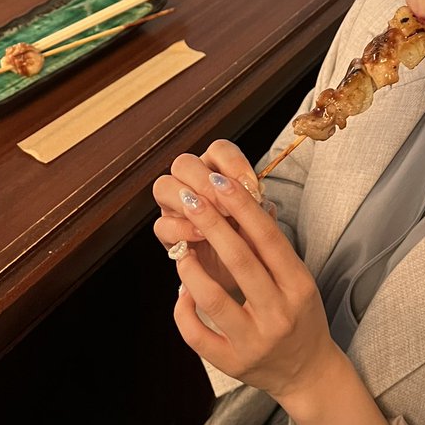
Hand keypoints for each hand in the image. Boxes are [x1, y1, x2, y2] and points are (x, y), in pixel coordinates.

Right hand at [153, 140, 274, 297]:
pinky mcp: (166, 233)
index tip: (253, 187)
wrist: (239, 274)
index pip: (218, 150)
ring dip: (191, 200)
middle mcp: (191, 183)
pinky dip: (183, 228)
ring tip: (216, 218)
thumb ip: (258, 209)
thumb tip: (262, 200)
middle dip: (207, 181)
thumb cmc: (251, 240)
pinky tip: (203, 235)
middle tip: (230, 205)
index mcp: (216, 170)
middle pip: (184, 163)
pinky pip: (162, 224)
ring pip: (164, 186)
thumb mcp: (260, 223)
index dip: (233, 163)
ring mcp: (174, 206)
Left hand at [168, 165, 336, 405]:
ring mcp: (254, 342)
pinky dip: (184, 310)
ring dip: (191, 268)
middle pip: (240, 261)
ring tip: (181, 248)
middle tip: (190, 198)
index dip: (243, 208)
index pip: (268, 239)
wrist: (308, 372)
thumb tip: (250, 202)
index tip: (221, 182)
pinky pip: (198, 335)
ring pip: (213, 299)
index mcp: (298, 286)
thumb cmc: (301, 314)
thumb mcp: (298, 279)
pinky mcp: (232, 363)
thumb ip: (273, 247)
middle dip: (212, 224)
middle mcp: (278, 314)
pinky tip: (182, 291)